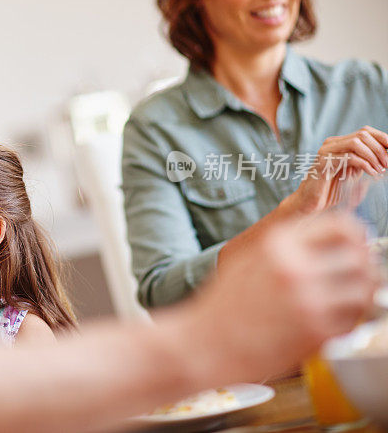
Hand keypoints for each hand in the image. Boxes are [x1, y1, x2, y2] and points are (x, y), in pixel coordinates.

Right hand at [193, 212, 378, 381]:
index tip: (355, 247)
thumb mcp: (249, 259)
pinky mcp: (315, 331)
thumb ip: (288, 247)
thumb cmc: (223, 306)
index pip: (342, 226)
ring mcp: (307, 299)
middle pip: (360, 256)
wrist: (204, 343)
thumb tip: (328, 244)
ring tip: (345, 301)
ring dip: (360, 295)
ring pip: (364, 288)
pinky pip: (354, 320)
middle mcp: (295, 266)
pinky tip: (331, 321)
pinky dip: (350, 320)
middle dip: (363, 266)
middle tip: (354, 277)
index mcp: (278, 243)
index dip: (356, 237)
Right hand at [287, 126, 387, 212]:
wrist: (310, 204)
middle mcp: (331, 144)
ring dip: (373, 155)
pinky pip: (349, 157)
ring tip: (380, 169)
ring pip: (356, 142)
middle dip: (380, 148)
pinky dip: (365, 164)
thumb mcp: (354, 174)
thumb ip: (366, 163)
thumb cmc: (331, 191)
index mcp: (339, 144)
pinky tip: (372, 173)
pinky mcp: (323, 163)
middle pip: (363, 134)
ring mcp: (326, 152)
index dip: (382, 138)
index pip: (365, 131)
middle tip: (387, 164)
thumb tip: (386, 157)